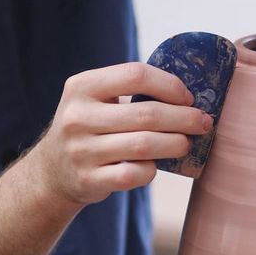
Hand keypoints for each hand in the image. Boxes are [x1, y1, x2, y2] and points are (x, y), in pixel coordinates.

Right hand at [24, 62, 212, 205]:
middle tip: (204, 122)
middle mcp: (77, 117)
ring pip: (144, 145)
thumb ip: (130, 89)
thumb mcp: (95, 98)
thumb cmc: (90, 126)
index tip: (188, 97)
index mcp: (82, 87)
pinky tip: (155, 164)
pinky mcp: (89, 180)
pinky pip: (135, 174)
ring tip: (187, 143)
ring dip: (176, 144)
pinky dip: (152, 169)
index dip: (169, 84)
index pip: (135, 74)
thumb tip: (189, 94)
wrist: (52, 170)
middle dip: (184, 118)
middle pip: (146, 113)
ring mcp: (81, 150)